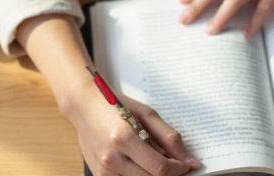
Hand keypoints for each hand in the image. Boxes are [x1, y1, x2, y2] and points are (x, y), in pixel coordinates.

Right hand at [63, 83, 200, 175]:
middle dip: (169, 174)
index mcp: (123, 138)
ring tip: (154, 158)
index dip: (178, 169)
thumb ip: (169, 138)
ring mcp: (103, 170)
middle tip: (174, 163)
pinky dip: (139, 175)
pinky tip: (140, 163)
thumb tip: (190, 161)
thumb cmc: (115, 105)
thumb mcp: (146, 114)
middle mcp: (111, 158)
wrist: (83, 106)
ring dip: (153, 175)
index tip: (187, 165)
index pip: (159, 168)